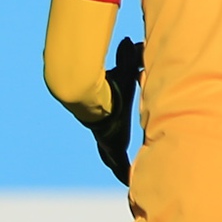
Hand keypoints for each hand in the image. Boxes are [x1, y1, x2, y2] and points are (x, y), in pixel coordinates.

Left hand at [87, 37, 143, 185]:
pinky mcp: (111, 149)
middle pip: (108, 147)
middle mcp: (103, 132)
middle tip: (119, 167)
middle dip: (112, 156)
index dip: (111, 135)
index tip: (113, 140)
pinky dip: (121, 172)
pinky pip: (118, 164)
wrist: (89, 99)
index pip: (109, 129)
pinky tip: (126, 182)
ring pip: (111, 158)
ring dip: (117, 166)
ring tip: (124, 179)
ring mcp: (106, 143)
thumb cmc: (107, 87)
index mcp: (105, 120)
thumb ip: (127, 57)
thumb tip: (132, 39)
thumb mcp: (123, 73)